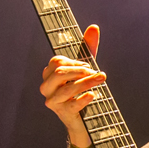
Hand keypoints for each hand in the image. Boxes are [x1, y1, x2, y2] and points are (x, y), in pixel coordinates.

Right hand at [39, 24, 104, 142]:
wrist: (84, 120)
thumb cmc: (82, 90)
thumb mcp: (85, 68)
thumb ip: (88, 48)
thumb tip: (94, 27)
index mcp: (48, 74)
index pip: (57, 61)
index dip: (75, 62)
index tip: (88, 66)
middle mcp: (46, 87)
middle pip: (59, 73)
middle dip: (81, 71)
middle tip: (98, 73)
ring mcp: (53, 102)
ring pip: (68, 89)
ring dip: (87, 83)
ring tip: (101, 79)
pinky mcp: (63, 114)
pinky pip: (73, 104)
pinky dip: (84, 98)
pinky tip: (93, 95)